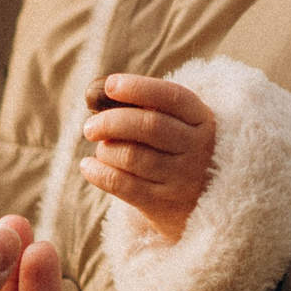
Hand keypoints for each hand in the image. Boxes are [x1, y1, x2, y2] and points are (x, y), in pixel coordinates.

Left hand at [79, 73, 215, 238]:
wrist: (202, 205)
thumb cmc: (177, 152)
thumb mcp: (179, 126)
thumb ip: (147, 108)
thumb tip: (97, 96)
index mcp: (202, 120)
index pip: (171, 97)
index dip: (138, 88)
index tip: (110, 85)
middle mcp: (198, 148)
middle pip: (148, 125)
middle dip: (111, 121)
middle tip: (90, 127)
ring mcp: (182, 178)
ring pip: (132, 155)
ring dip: (106, 149)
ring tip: (102, 149)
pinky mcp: (164, 204)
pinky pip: (122, 184)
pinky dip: (99, 172)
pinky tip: (88, 166)